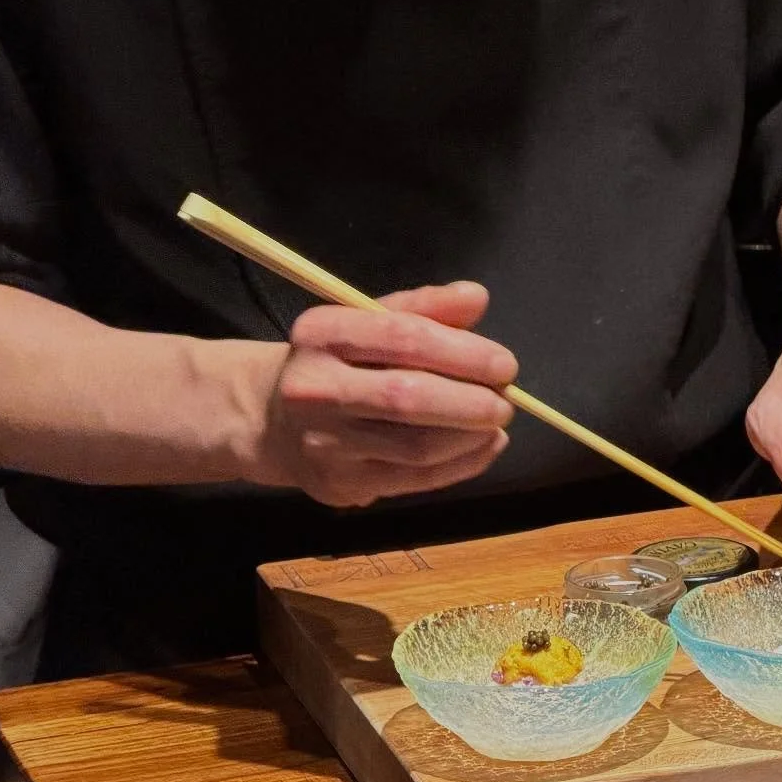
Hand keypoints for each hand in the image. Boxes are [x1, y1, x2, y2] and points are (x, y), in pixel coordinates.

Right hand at [248, 282, 517, 507]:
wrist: (274, 419)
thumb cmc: (338, 362)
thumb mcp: (371, 321)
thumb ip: (426, 308)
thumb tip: (476, 298)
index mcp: (324, 332)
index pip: (404, 338)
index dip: (464, 353)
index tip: (505, 365)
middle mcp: (316, 387)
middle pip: (409, 398)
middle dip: (471, 401)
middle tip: (507, 400)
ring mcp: (324, 441)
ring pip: (416, 446)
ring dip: (471, 437)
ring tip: (497, 424)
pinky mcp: (339, 483)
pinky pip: (415, 479)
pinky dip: (461, 465)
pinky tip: (484, 448)